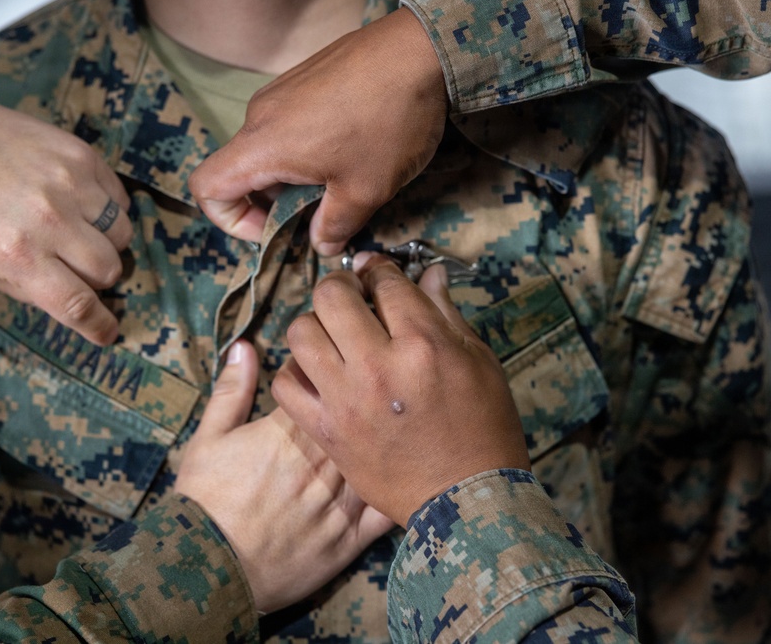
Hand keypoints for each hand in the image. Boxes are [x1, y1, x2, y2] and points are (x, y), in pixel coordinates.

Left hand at [0, 94, 132, 345]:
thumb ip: (29, 289)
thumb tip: (75, 306)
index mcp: (18, 256)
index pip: (77, 304)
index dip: (99, 325)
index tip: (107, 332)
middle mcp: (49, 221)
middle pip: (108, 269)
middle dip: (98, 277)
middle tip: (78, 265)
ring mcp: (71, 185)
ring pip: (122, 234)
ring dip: (107, 242)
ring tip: (81, 231)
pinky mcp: (83, 157)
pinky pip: (120, 199)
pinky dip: (109, 210)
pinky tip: (83, 205)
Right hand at [174, 340, 392, 613]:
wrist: (208, 568)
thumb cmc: (205, 501)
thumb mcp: (208, 438)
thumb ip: (232, 389)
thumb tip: (245, 345)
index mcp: (288, 433)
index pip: (325, 387)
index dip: (330, 376)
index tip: (329, 371)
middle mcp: (322, 464)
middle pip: (359, 418)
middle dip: (364, 402)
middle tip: (364, 395)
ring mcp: (340, 502)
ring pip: (380, 458)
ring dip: (389, 438)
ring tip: (390, 427)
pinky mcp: (350, 539)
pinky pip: (386, 510)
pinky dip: (400, 490)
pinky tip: (409, 475)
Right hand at [188, 7, 446, 255]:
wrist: (422, 50)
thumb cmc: (388, 123)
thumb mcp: (365, 191)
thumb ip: (335, 227)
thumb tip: (322, 245)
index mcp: (262, 145)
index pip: (206, 187)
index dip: (231, 221)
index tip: (275, 229)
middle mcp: (260, 115)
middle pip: (241, 171)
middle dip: (273, 204)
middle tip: (320, 215)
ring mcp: (281, 92)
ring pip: (268, 149)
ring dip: (294, 177)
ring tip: (342, 182)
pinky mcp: (304, 79)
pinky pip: (288, 125)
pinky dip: (307, 150)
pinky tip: (350, 150)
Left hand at [272, 254, 530, 525]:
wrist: (467, 499)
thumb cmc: (484, 429)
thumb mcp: (478, 363)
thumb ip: (446, 314)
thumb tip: (428, 273)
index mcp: (423, 344)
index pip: (385, 281)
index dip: (380, 270)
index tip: (378, 274)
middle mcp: (378, 366)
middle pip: (333, 296)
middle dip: (341, 285)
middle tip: (351, 297)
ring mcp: (347, 400)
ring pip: (301, 332)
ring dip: (313, 324)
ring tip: (330, 334)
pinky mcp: (327, 431)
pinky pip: (286, 386)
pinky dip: (294, 372)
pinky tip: (315, 372)